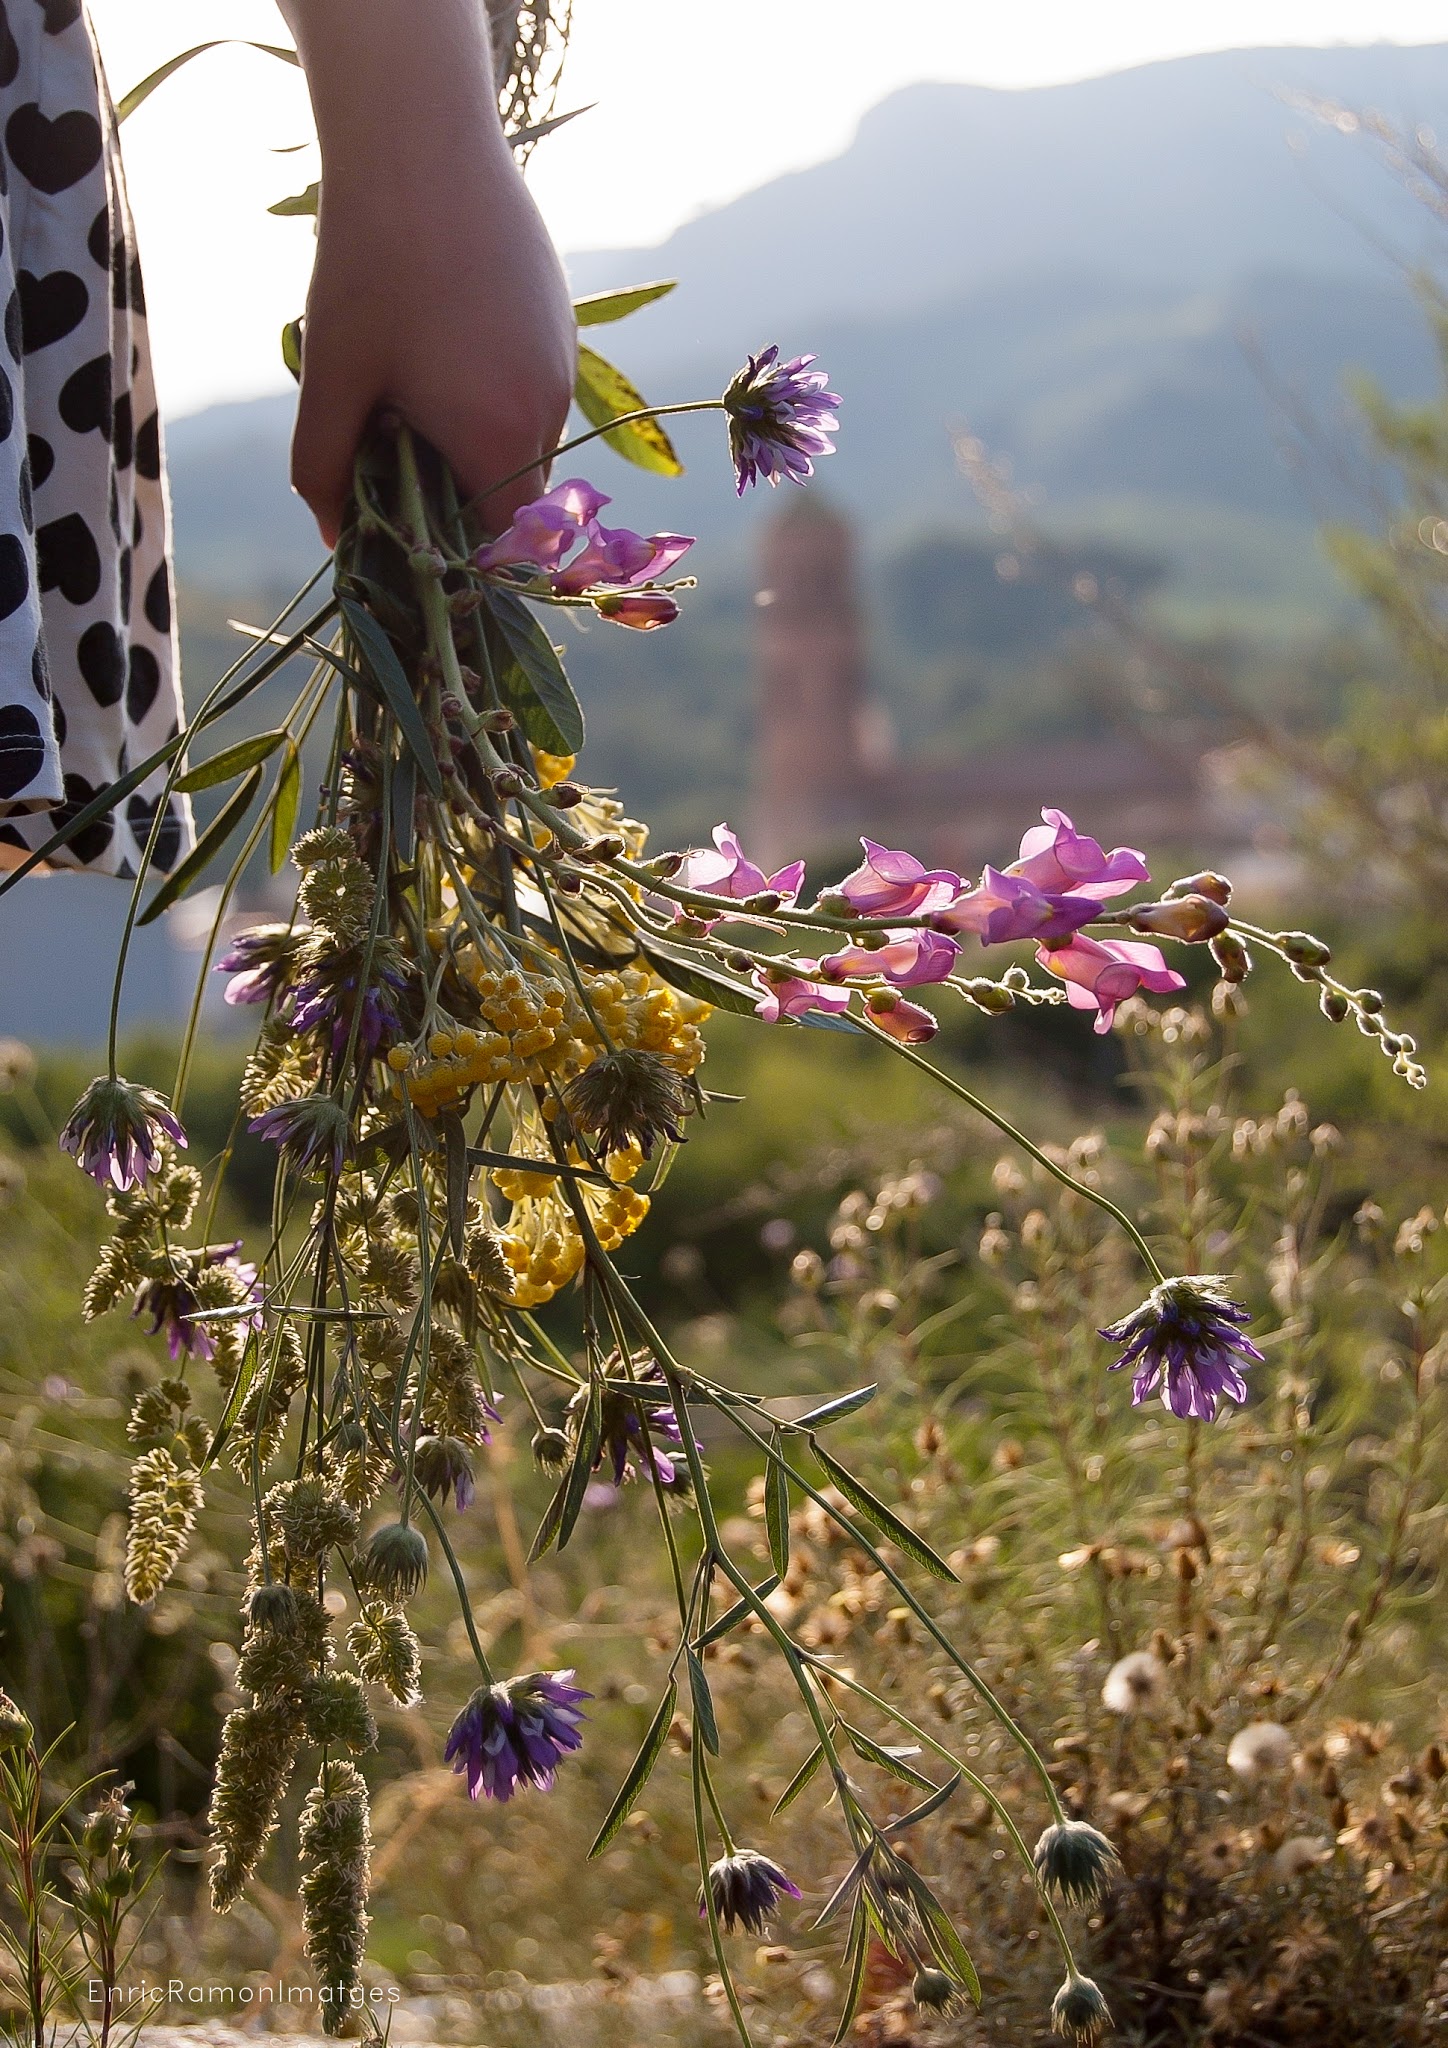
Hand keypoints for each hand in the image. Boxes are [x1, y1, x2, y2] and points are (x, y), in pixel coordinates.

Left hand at [281, 0, 575, 544]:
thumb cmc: (369, 262)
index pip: (498, 542)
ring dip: (471, 435)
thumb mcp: (331, 378)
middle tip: (390, 446)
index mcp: (501, 438)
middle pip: (512, 493)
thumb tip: (337, 538)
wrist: (420, 138)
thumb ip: (326, 472)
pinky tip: (440, 334)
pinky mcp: (562, 320)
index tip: (404, 533)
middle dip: (457, 491)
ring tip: (412, 377)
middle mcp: (550, 409)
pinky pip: (529, 386)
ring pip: (521, 438)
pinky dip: (488, 388)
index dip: (454, 552)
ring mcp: (564, 362)